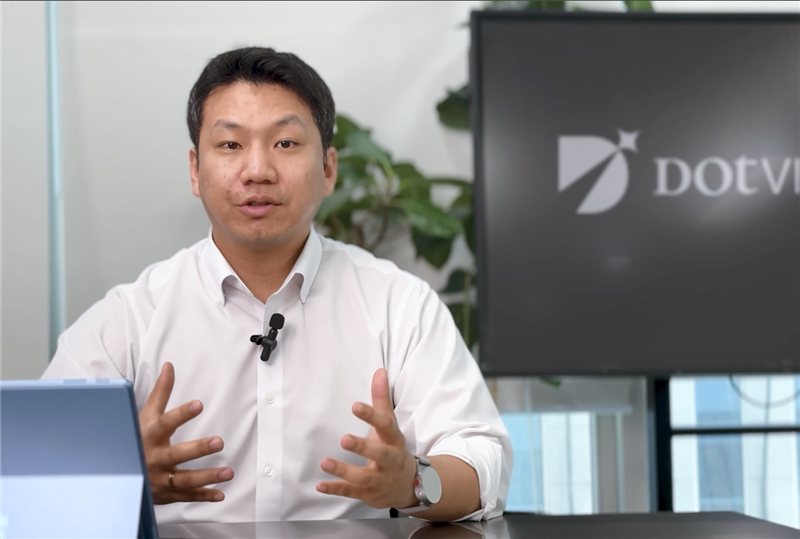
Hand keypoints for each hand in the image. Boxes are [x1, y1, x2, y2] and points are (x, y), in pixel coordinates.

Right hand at [139, 362, 233, 503]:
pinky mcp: (165, 493)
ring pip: (184, 479)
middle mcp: (154, 458)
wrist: (116, 474)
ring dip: (206, 477)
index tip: (198, 404)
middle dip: (198, 449)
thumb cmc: (135, 437)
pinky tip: (220, 494)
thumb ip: (161, 392)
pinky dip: (202, 496)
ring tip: (228, 472)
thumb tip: (169, 366)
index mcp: (150, 436)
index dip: (181, 414)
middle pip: (176, 454)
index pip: (166, 423)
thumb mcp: (145, 415)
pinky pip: (185, 496)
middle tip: (219, 441)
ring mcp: (159, 477)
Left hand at [316, 368, 418, 509]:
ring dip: (344, 470)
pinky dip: (336, 489)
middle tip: (344, 438)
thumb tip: (380, 371)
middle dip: (363, 447)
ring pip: (364, 477)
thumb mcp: (389, 426)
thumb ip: (381, 399)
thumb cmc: (394, 449)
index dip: (372, 416)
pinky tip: (320, 484)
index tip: (355, 406)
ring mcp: (380, 479)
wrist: (410, 486)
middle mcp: (390, 461)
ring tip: (325, 462)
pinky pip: (351, 492)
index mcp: (394, 441)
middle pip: (380, 454)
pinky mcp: (369, 494)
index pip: (386, 426)